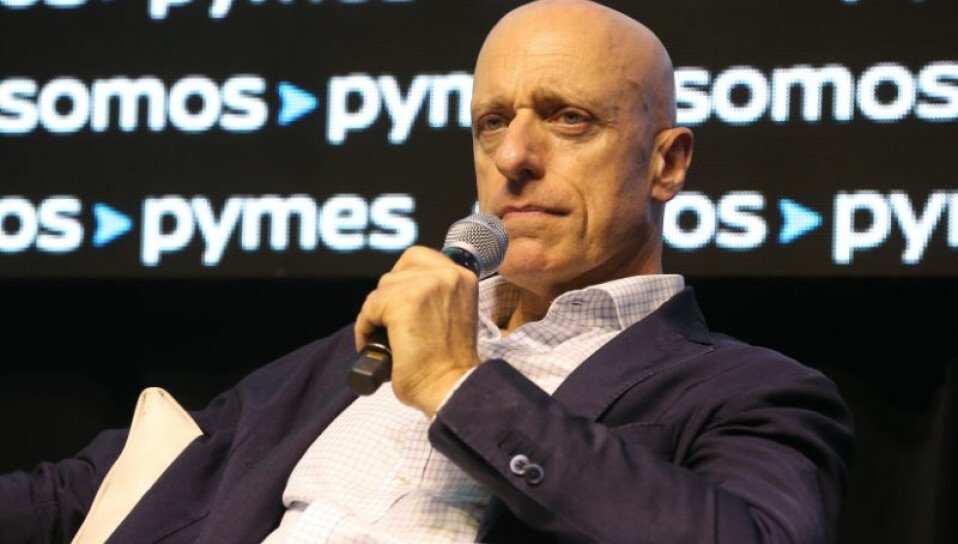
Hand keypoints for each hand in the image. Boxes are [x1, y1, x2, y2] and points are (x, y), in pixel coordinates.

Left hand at [355, 246, 480, 416]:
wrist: (450, 386)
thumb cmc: (450, 363)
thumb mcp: (454, 313)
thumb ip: (436, 294)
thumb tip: (401, 290)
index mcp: (462, 275)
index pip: (418, 257)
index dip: (404, 280)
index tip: (402, 305)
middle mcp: (446, 274)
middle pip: (396, 272)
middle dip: (389, 299)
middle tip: (393, 326)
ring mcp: (423, 285)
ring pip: (381, 291)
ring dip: (377, 315)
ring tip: (386, 339)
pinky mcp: (401, 302)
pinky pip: (369, 309)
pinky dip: (365, 329)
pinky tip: (376, 346)